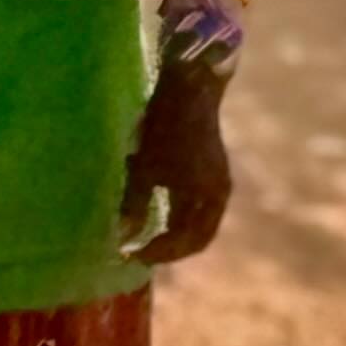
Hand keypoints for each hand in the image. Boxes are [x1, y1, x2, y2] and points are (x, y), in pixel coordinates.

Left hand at [121, 57, 233, 266]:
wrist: (191, 91)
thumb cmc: (163, 129)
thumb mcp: (144, 169)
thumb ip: (135, 205)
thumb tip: (125, 234)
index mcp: (202, 199)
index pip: (181, 241)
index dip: (157, 252)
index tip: (132, 254)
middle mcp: (217, 197)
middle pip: (198, 239)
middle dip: (171, 250)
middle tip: (144, 253)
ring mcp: (220, 185)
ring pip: (203, 226)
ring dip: (180, 237)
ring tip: (154, 238)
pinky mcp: (217, 175)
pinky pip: (205, 211)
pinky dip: (187, 220)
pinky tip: (166, 214)